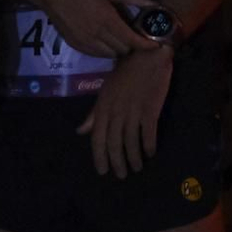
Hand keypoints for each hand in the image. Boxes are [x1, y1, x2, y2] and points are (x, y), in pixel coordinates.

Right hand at [14, 0, 161, 58]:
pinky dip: (107, 51)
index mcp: (106, 19)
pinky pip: (98, 55)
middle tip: (137, 35)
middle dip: (134, 45)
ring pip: (111, 55)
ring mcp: (85, 43)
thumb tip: (154, 4)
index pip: (131, 40)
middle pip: (123, 50)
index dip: (145, 45)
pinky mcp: (77, 46)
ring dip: (120, 49)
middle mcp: (96, 35)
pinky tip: (107, 39)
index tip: (155, 44)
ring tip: (122, 37)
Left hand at [77, 47, 174, 176]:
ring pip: (131, 143)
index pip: (97, 138)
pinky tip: (150, 153)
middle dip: (117, 162)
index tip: (103, 171)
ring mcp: (133, 112)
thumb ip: (95, 113)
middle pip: (114, 144)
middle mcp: (116, 113)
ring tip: (136, 168)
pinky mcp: (150, 111)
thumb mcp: (105, 91)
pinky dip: (149, 147)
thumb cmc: (125, 71)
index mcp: (103, 107)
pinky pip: (148, 135)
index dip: (99, 156)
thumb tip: (81, 131)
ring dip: (134, 159)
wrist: (148, 56)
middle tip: (121, 175)